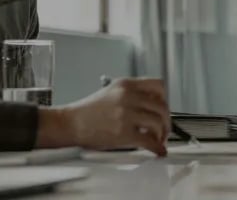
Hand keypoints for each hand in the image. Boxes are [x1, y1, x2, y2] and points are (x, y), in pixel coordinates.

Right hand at [37, 77, 169, 155]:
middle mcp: (128, 96)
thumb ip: (132, 93)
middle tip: (165, 128)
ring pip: (157, 122)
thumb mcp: (111, 91)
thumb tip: (152, 104)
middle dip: (166, 120)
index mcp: (126, 84)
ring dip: (162, 133)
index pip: (158, 85)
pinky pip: (148, 141)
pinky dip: (157, 147)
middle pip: (161, 106)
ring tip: (159, 139)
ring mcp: (126, 114)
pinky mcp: (123, 133)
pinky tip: (158, 150)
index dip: (165, 98)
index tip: (164, 107)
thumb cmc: (88, 110)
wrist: (70, 123)